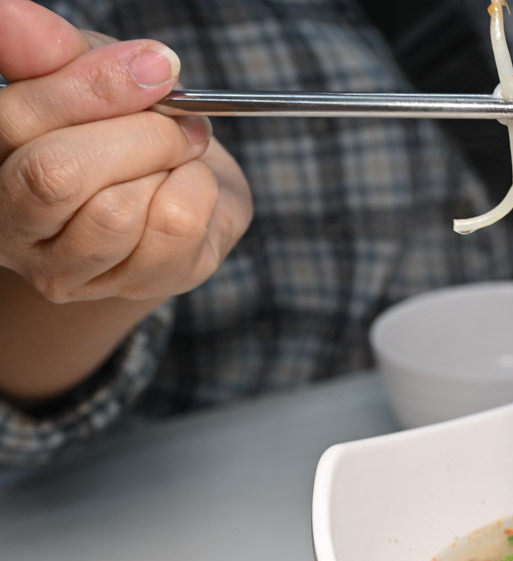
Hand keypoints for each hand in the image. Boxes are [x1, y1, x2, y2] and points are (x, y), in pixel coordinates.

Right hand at [0, 0, 251, 303]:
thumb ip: (50, 50)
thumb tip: (9, 11)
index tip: (154, 64)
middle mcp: (12, 228)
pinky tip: (189, 187)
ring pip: (119, 211)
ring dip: (170, 166)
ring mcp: (70, 270)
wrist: (180, 183)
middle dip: (139, 133)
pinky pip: (175, 230)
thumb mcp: (83, 70)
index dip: (91, 87)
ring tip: (178, 154)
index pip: (17, 124)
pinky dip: (199, 192)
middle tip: (177, 116)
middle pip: (60, 175)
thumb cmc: (118, 123)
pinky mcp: (136, 286)